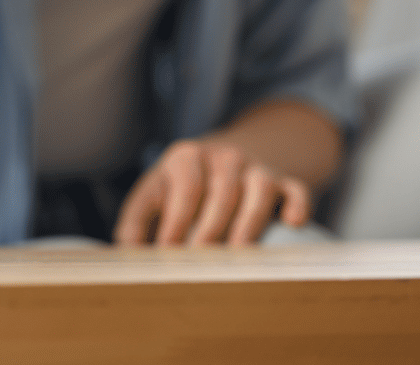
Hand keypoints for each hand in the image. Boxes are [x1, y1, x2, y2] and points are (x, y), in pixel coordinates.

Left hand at [112, 139, 311, 245]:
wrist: (227, 156)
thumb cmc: (183, 185)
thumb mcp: (154, 192)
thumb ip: (135, 220)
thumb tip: (123, 254)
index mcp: (185, 157)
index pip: (184, 188)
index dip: (175, 221)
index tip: (167, 251)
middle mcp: (223, 157)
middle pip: (220, 192)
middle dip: (209, 229)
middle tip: (199, 261)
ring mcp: (256, 167)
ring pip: (257, 190)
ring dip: (247, 224)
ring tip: (237, 254)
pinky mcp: (284, 181)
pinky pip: (296, 190)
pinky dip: (296, 204)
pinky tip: (292, 222)